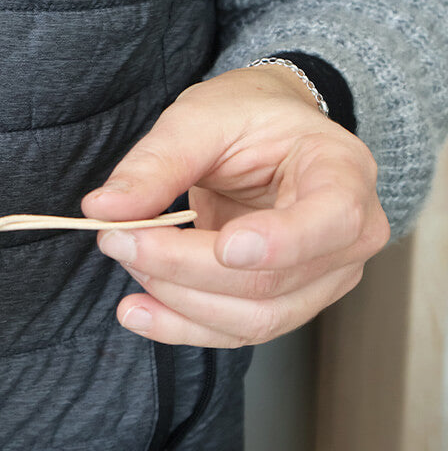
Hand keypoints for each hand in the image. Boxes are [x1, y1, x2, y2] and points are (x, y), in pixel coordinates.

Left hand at [81, 66, 389, 347]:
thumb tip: (104, 207)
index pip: (333, 220)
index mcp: (343, 173)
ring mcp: (321, 280)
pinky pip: (234, 332)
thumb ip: (155, 164)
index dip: (280, 243)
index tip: (223, 245)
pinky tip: (137, 310)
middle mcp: (347, 238)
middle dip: (184, 268)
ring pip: (252, 319)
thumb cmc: (246, 119)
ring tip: (126, 261)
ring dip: (176, 300)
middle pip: (271, 282)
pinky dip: (179, 326)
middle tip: (119, 239)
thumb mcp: (199, 119)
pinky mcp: (285, 304)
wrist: (265, 138)